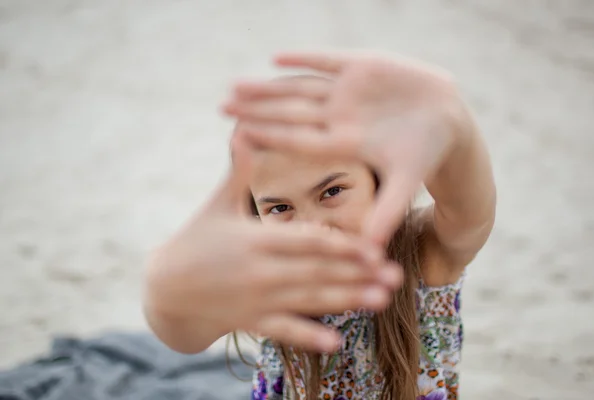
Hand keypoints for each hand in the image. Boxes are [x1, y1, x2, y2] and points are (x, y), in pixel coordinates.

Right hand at [144, 135, 402, 351]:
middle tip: (396, 277)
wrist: (166, 289)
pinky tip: (336, 343)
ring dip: (347, 302)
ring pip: (309, 302)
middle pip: (317, 273)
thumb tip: (245, 127)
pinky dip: (309, 337)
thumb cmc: (196, 239)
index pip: (307, 242)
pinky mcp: (251, 322)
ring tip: (381, 302)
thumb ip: (238, 170)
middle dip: (358, 275)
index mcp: (255, 240)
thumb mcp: (217, 203)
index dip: (342, 245)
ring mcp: (256, 301)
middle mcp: (259, 272)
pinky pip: (284, 332)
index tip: (374, 247)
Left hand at [223, 52, 468, 244]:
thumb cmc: (423, 154)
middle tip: (222, 106)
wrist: (445, 121)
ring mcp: (348, 91)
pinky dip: (305, 57)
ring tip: (237, 85)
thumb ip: (387, 211)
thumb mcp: (405, 182)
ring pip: (300, 85)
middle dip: (257, 108)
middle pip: (290, 111)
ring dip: (270, 85)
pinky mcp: (363, 66)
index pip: (299, 140)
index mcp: (343, 143)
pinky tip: (276, 57)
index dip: (270, 136)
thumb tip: (371, 251)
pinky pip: (328, 60)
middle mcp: (339, 117)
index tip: (238, 135)